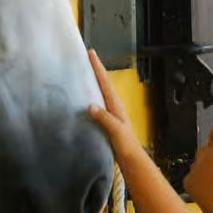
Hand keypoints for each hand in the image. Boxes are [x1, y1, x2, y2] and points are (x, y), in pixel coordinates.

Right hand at [86, 50, 140, 165]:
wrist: (131, 158)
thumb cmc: (126, 144)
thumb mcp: (116, 130)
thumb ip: (105, 118)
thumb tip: (90, 106)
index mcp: (116, 105)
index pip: (105, 82)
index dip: (98, 67)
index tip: (91, 53)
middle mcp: (113, 105)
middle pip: (103, 83)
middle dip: (95, 69)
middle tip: (85, 57)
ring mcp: (110, 112)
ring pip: (99, 92)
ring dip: (92, 81)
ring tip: (81, 72)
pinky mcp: (106, 121)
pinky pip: (96, 103)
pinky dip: (90, 96)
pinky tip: (82, 98)